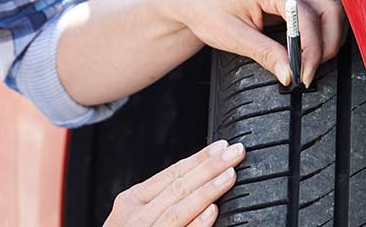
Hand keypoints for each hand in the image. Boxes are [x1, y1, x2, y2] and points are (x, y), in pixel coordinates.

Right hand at [104, 139, 243, 225]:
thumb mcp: (135, 217)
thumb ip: (159, 202)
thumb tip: (194, 181)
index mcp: (131, 201)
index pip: (170, 174)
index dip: (197, 159)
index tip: (221, 147)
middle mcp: (134, 215)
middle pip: (177, 186)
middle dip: (208, 167)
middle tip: (234, 152)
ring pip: (178, 208)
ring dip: (206, 190)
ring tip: (229, 175)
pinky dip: (196, 224)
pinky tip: (212, 211)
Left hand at [164, 0, 347, 87]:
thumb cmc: (208, 11)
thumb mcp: (233, 37)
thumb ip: (266, 54)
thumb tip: (291, 73)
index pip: (307, 16)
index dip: (312, 49)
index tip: (304, 74)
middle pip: (330, 8)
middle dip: (327, 43)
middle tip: (309, 71)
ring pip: (332, 6)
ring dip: (330, 35)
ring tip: (312, 61)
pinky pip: (323, 7)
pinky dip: (325, 28)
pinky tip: (312, 47)